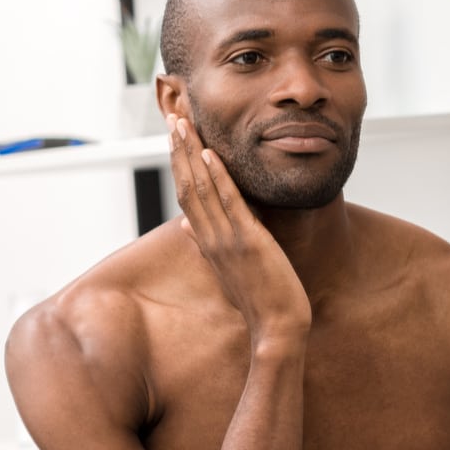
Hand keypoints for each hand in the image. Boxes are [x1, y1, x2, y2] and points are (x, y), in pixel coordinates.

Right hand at [167, 114, 311, 340]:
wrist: (276, 330)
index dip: (179, 165)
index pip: (186, 196)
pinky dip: (219, 178)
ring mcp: (227, 240)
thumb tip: (188, 226)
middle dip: (179, 151)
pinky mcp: (248, 242)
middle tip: (172, 119)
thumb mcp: (228, 271)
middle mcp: (211, 239)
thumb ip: (207, 246)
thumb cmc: (259, 302)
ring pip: (201, 190)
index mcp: (207, 244)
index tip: (175, 139)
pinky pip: (230, 204)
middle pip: (187, 186)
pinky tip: (212, 155)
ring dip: (192, 155)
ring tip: (183, 125)